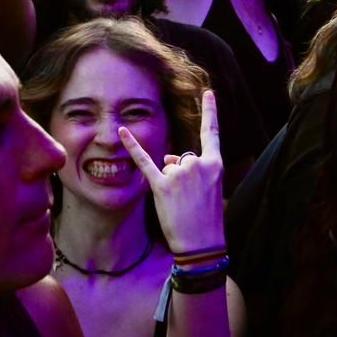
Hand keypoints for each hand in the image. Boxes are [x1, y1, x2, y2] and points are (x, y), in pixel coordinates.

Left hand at [120, 89, 223, 253]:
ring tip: (180, 203)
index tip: (207, 93)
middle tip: (190, 200)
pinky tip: (121, 131)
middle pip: (181, 158)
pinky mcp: (162, 186)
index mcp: (215, 165)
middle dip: (181, 176)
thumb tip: (171, 159)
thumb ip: (192, 169)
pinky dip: (132, 147)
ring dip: (170, 184)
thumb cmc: (207, 219)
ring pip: (167, 167)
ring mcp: (180, 174)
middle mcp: (197, 164)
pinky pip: (144, 162)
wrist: (202, 244)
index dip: (210, 112)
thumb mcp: (210, 189)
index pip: (211, 133)